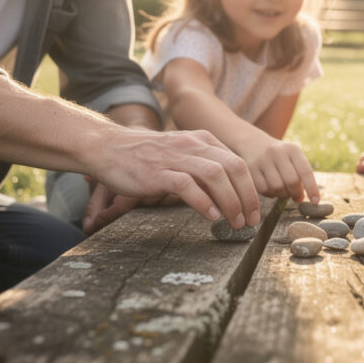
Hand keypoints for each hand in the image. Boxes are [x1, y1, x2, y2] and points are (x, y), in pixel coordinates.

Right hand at [88, 128, 259, 230]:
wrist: (109, 148)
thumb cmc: (147, 156)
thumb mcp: (182, 153)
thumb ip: (204, 167)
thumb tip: (228, 194)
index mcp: (203, 141)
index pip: (239, 163)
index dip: (251, 189)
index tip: (255, 210)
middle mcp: (193, 146)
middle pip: (234, 168)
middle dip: (248, 197)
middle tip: (251, 220)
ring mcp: (176, 157)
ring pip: (216, 176)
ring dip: (231, 201)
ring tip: (236, 222)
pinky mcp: (158, 172)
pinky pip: (188, 185)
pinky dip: (203, 202)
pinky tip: (211, 216)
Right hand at [239, 136, 319, 203]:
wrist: (252, 143)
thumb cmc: (280, 156)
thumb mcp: (292, 157)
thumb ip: (300, 175)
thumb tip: (300, 198)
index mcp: (292, 149)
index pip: (306, 171)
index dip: (312, 189)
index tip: (316, 202)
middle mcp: (277, 152)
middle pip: (291, 181)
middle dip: (296, 193)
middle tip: (297, 197)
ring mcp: (262, 159)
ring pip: (277, 187)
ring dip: (283, 195)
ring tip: (284, 192)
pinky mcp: (250, 168)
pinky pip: (264, 189)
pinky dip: (271, 194)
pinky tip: (272, 190)